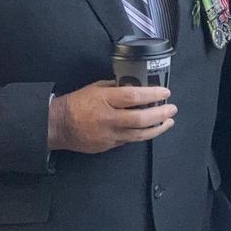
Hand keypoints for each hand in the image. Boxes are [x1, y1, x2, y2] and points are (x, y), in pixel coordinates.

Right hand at [47, 80, 175, 153]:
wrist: (58, 125)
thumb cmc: (77, 103)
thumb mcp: (96, 88)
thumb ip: (117, 87)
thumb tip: (136, 85)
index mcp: (105, 100)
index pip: (134, 97)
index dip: (152, 95)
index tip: (165, 93)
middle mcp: (109, 119)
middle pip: (141, 119)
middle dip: (161, 114)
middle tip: (172, 109)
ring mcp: (109, 135)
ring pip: (139, 134)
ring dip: (157, 128)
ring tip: (168, 122)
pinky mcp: (108, 146)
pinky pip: (129, 140)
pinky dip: (142, 134)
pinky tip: (151, 130)